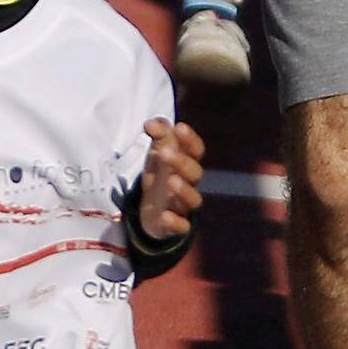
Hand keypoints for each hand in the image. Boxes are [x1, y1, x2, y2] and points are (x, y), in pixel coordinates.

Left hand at [131, 117, 206, 245]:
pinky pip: (182, 226)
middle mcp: (190, 183)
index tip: (180, 127)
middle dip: (182, 162)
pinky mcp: (175, 225)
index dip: (190, 140)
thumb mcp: (158, 151)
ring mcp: (183, 204)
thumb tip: (150, 123)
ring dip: (184, 190)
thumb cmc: (161, 174)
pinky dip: (176, 222)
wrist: (153, 209)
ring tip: (171, 180)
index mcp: (187, 163)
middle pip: (195, 173)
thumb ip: (158, 134)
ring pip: (193, 199)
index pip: (196, 150)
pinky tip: (165, 215)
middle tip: (165, 152)